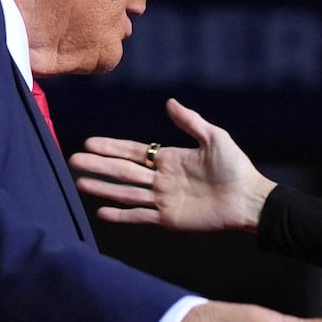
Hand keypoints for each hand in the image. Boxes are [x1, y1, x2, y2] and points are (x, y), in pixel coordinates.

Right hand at [69, 98, 274, 231]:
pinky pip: (139, 216)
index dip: (111, 147)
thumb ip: (190, 122)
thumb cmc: (236, 168)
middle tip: (73, 160)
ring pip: (126, 192)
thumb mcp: (214, 138)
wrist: (249, 199)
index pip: (133, 151)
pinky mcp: (168, 219)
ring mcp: (163, 200)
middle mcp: (162, 179)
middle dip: (99, 165)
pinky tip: (100, 211)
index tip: (89, 143)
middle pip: (123, 171)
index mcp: (170, 159)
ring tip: (79, 183)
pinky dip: (120, 215)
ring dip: (103, 187)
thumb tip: (169, 102)